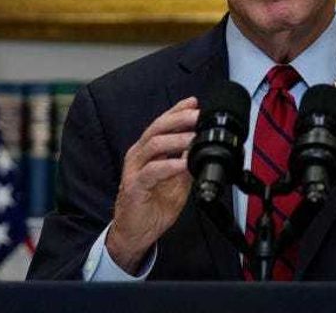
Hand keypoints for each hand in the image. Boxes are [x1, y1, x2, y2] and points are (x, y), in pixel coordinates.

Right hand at [106, 97, 198, 272]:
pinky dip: (169, 166)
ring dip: (175, 140)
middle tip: (197, 115)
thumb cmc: (152, 205)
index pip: (162, 124)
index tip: (194, 102)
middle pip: (157, 128)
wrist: (135, 234)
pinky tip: (182, 164)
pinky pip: (151, 172)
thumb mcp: (177, 181)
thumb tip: (201, 147)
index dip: (177, 111)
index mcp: (148, 151)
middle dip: (179, 119)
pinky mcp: (134, 186)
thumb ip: (186, 163)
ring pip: (153, 146)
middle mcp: (139, 156)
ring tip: (193, 137)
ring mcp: (135, 170)